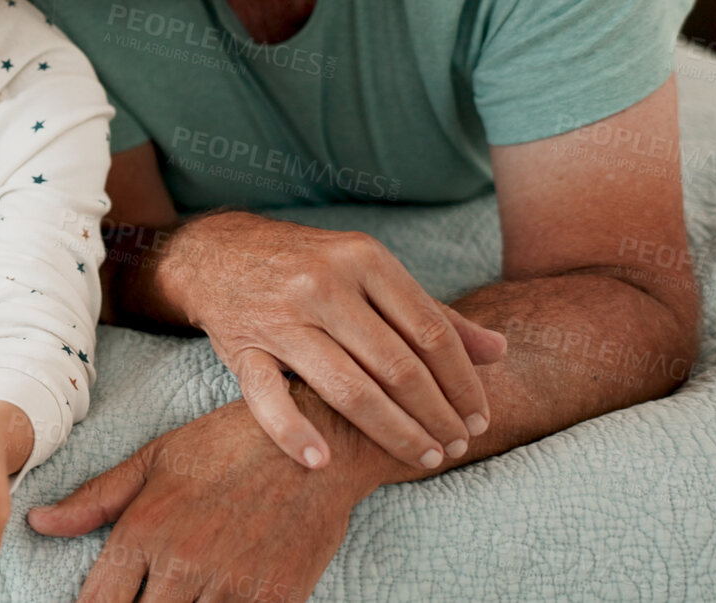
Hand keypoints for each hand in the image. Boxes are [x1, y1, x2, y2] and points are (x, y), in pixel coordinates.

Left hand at [30, 400, 359, 602]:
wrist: (317, 439)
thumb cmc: (228, 444)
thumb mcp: (156, 460)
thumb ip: (95, 499)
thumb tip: (39, 522)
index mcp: (145, 529)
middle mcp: (183, 563)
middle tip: (142, 601)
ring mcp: (232, 585)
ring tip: (178, 600)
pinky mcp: (276, 599)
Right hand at [162, 212, 507, 470]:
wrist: (216, 253)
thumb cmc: (307, 267)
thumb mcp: (369, 271)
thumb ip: (431, 313)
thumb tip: (499, 352)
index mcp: (363, 260)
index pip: (430, 332)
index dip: (463, 382)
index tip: (478, 418)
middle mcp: (323, 285)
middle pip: (397, 366)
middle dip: (436, 415)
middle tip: (455, 447)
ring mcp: (280, 318)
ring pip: (348, 388)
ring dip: (393, 432)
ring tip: (422, 458)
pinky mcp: (241, 348)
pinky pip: (269, 399)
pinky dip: (295, 433)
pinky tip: (322, 463)